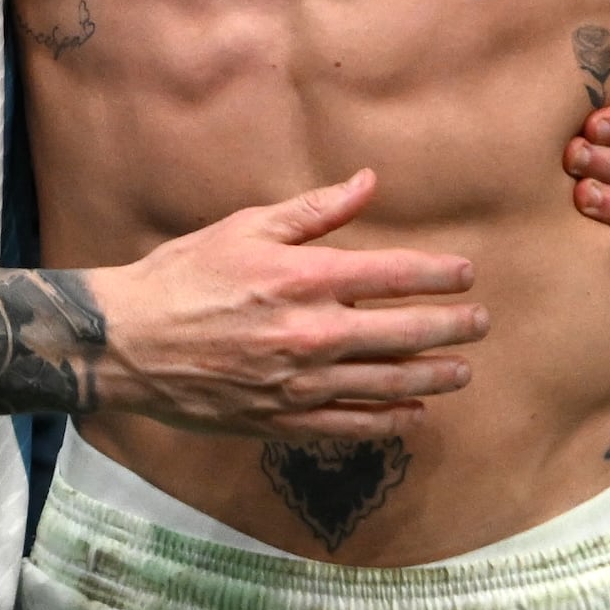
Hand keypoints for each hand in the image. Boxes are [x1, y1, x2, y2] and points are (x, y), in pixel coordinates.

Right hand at [87, 170, 488, 440]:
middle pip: (403, 332)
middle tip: (481, 323)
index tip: (466, 273)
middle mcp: (311, 334)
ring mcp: (299, 384)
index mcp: (303, 279)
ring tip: (463, 372)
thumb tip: (368, 182)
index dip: (438, 274)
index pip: (393, 274)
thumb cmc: (183, 276)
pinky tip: (413, 417)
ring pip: (387, 384)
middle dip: (452, 327)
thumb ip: (314, 211)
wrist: (127, 343)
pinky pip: (350, 426)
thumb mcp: (245, 227)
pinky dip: (388, 422)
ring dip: (432, 378)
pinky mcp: (282, 420)